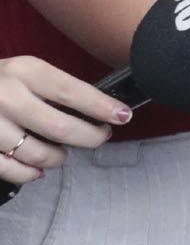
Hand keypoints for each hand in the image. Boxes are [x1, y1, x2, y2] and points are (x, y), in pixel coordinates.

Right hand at [0, 55, 126, 184]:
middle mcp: (7, 96)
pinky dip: (32, 173)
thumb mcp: (24, 72)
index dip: (102, 107)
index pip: (73, 92)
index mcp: (25, 71)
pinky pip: (13, 170)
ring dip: (59, 157)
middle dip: (90, 137)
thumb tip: (99, 111)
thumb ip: (53, 88)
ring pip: (39, 153)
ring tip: (62, 153)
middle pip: (62, 128)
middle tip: (100, 137)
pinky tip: (39, 169)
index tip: (124, 116)